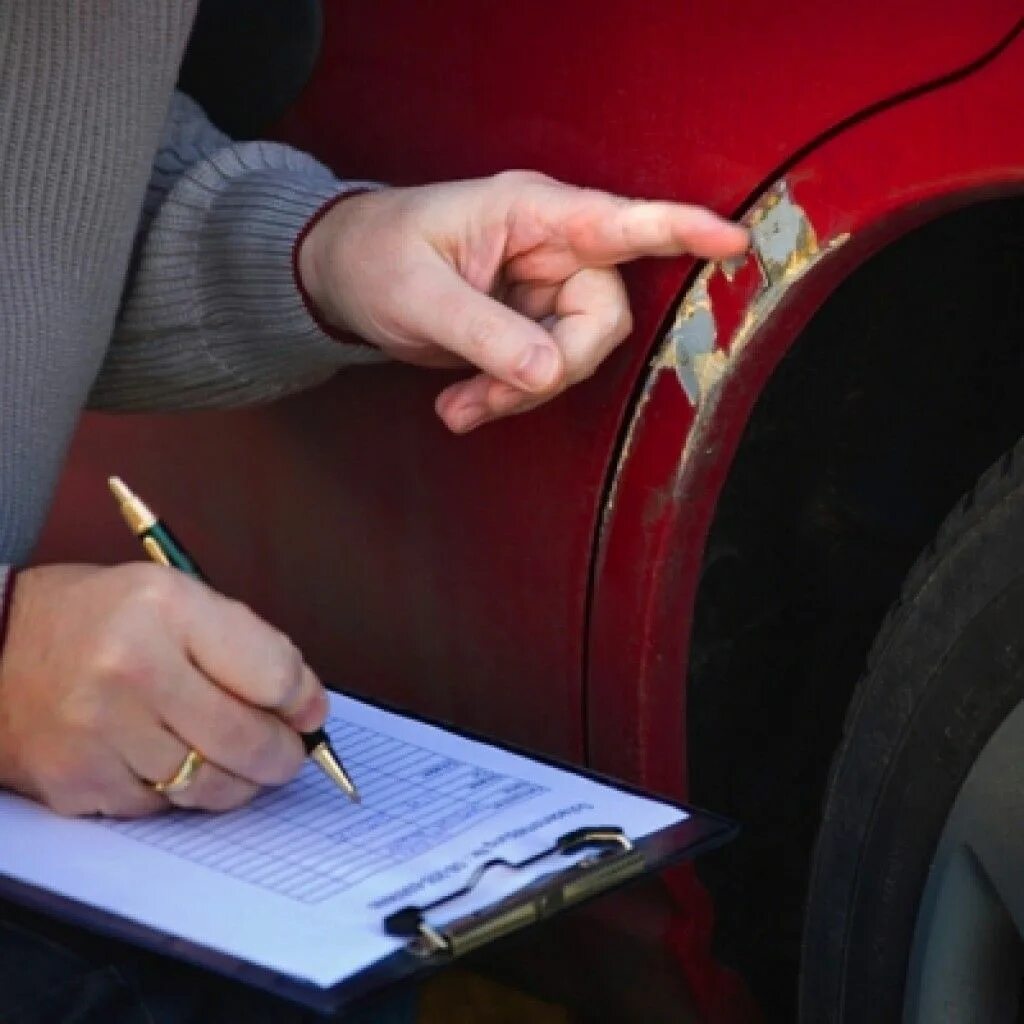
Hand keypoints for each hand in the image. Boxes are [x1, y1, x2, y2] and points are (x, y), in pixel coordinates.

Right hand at [0, 563, 326, 817]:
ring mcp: (98, 731)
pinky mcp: (76, 781)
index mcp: (166, 608)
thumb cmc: (96, 618)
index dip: (303, 699)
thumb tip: (305, 705)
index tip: (309, 710)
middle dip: (283, 755)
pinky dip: (177, 794)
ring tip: (239, 763)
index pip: (272, 673)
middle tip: (289, 754)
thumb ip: (244, 645)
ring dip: (237, 781)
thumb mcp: (174, 597)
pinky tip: (169, 763)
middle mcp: (131, 668)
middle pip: (246, 740)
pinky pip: (160, 808)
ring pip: (208, 785)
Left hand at [297, 171, 748, 431]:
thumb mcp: (420, 296)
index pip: (618, 221)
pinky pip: (544, 373)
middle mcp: (549, 250)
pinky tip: (460, 407)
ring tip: (459, 407)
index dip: (679, 231)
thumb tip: (548, 372)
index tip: (734, 240)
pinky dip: (507, 398)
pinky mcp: (529, 327)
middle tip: (489, 396)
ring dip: (519, 394)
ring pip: (574, 356)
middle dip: (553, 369)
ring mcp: (542, 292)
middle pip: (601, 319)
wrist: (343, 279)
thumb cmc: (375, 258)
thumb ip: (485, 334)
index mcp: (530, 214)